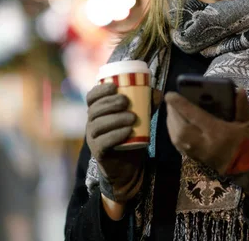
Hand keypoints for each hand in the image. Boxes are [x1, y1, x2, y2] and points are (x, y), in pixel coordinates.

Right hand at [86, 82, 145, 202]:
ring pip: (98, 125)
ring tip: (132, 118)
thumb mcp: (138, 116)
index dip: (100, 89)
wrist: (127, 164)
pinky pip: (103, 142)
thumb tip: (157, 92)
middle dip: (110, 103)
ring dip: (115, 119)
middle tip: (126, 102)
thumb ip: (146, 103)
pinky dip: (116, 135)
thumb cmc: (130, 134)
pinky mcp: (98, 152)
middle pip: (95, 109)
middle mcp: (92, 123)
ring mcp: (93, 138)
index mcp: (97, 111)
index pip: (91, 96)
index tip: (114, 86)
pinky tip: (128, 131)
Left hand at [165, 88, 248, 197]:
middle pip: (181, 131)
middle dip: (173, 115)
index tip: (170, 95)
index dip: (181, 105)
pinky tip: (177, 126)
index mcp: (219, 133)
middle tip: (170, 102)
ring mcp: (201, 155)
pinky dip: (175, 135)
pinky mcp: (200, 161)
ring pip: (178, 141)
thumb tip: (238, 90)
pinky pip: (181, 148)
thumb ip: (243, 106)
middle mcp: (206, 145)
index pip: (195, 117)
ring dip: (171, 125)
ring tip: (172, 111)